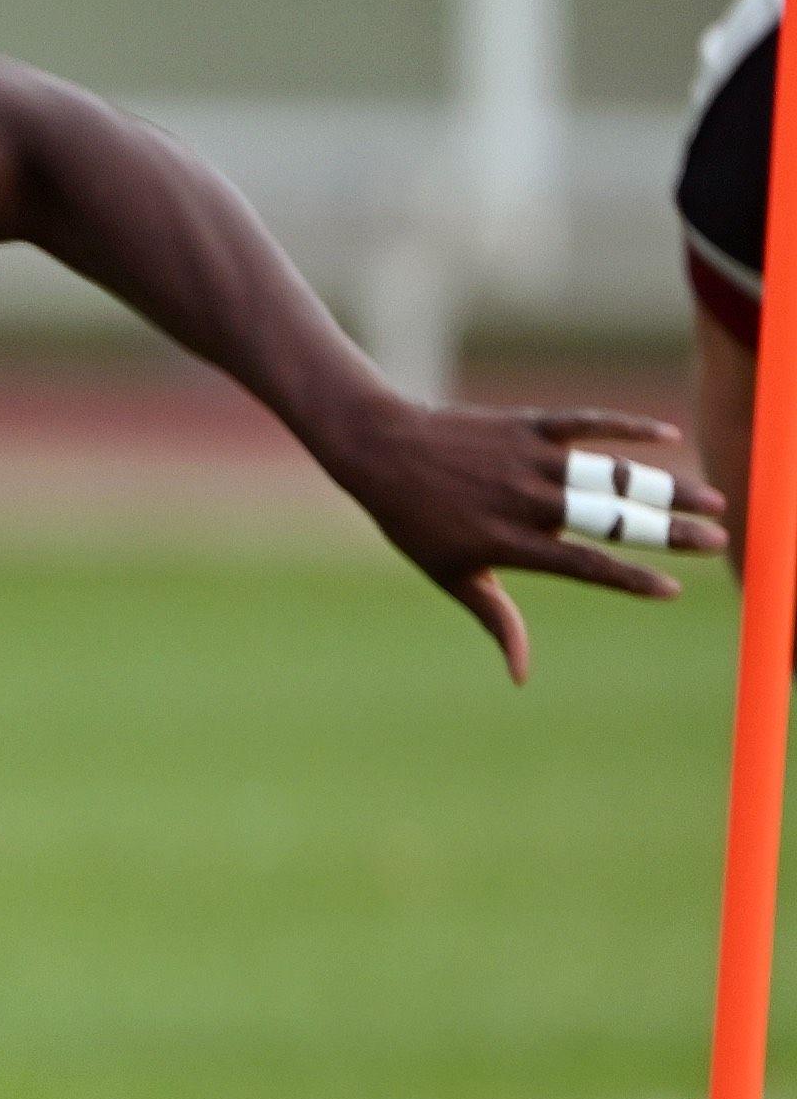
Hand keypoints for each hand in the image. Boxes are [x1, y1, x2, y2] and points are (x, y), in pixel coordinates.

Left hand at [323, 400, 725, 681]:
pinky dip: (626, 426)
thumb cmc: (415, 520)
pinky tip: (668, 436)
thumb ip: (497, 620)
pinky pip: (585, 422)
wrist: (381, 449)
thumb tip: (520, 676)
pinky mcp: (527, 425)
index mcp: (509, 543)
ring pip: (610, 473)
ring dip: (664, 485)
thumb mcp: (450, 575)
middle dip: (668, 532)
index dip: (629, 578)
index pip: (583, 565)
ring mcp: (528, 461)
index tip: (671, 589)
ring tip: (711, 501)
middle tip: (717, 542)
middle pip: (611, 519)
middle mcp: (524, 502)